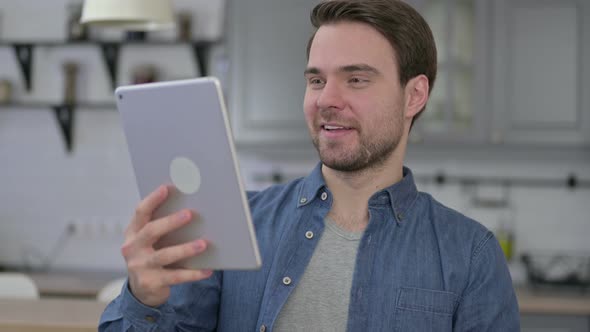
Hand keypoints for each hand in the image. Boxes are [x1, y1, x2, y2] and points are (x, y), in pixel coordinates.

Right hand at [121, 185, 212, 306]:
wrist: (143, 289)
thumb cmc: (153, 255)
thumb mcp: (151, 241)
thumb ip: (162, 226)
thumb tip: (191, 208)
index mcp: (133, 232)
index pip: (141, 212)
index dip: (153, 199)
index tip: (166, 188)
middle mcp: (132, 248)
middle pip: (151, 231)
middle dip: (171, 222)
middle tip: (189, 214)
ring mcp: (140, 267)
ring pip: (164, 255)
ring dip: (185, 249)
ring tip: (203, 243)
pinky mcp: (150, 283)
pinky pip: (175, 277)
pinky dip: (193, 273)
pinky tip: (207, 269)